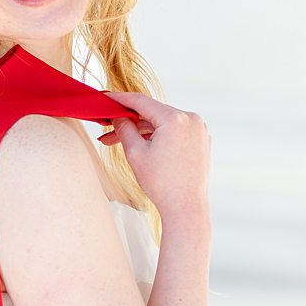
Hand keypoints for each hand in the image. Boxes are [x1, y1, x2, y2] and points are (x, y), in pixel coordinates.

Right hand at [96, 89, 209, 220]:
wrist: (185, 207)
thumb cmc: (161, 183)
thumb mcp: (135, 153)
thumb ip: (124, 129)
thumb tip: (118, 117)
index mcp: (175, 119)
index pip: (141, 101)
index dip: (119, 99)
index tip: (105, 98)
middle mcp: (190, 119)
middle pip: (152, 113)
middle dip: (128, 121)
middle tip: (106, 129)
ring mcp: (198, 129)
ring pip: (162, 123)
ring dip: (141, 131)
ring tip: (119, 142)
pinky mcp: (200, 140)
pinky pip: (174, 131)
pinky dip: (157, 135)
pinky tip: (141, 144)